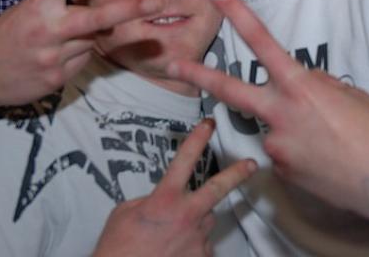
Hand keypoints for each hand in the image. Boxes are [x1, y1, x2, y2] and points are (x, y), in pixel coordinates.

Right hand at [0, 0, 165, 108]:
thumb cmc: (5, 34)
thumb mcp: (27, 10)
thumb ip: (59, 0)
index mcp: (36, 6)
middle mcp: (47, 30)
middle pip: (96, 18)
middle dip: (131, 10)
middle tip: (159, 1)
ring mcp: (53, 58)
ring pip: (92, 41)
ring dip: (86, 36)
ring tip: (55, 41)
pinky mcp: (57, 79)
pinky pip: (82, 61)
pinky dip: (75, 55)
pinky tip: (52, 57)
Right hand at [93, 119, 256, 256]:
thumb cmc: (117, 250)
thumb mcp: (125, 213)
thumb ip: (148, 200)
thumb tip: (159, 201)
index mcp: (165, 200)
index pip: (185, 160)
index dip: (198, 138)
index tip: (208, 125)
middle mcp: (186, 217)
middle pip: (218, 188)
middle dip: (237, 173)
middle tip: (250, 165)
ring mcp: (196, 240)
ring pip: (205, 220)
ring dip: (195, 222)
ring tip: (173, 234)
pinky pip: (202, 246)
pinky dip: (192, 245)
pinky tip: (174, 251)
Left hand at [168, 0, 368, 226]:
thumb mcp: (345, 93)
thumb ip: (313, 83)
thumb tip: (297, 83)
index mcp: (299, 86)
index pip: (261, 41)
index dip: (236, 12)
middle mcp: (280, 114)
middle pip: (230, 90)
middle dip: (199, 76)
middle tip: (174, 65)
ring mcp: (277, 145)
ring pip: (271, 126)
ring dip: (288, 126)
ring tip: (325, 140)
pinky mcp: (282, 171)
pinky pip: (283, 151)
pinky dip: (298, 149)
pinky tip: (324, 158)